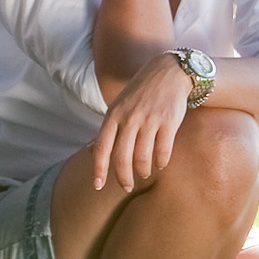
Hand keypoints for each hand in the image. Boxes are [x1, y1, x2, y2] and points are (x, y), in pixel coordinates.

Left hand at [91, 52, 190, 193]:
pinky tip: (160, 163)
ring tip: (144, 173)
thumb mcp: (118, 106)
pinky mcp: (169, 121)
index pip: (102, 146)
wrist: (168, 72)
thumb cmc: (140, 92)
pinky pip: (163, 151)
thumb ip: (108, 129)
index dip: (99, 169)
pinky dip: (161, 162)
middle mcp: (130, 117)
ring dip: (143, 171)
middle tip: (127, 186)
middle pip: (122, 157)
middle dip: (124, 177)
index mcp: (114, 114)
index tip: (98, 186)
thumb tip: (90, 152)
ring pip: (143, 157)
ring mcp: (149, 119)